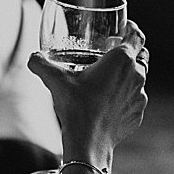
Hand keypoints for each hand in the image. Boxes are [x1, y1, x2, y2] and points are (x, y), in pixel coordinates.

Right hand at [27, 20, 148, 167]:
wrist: (88, 144)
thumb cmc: (76, 108)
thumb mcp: (56, 82)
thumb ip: (41, 64)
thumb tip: (32, 58)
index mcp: (122, 59)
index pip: (137, 36)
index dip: (132, 29)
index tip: (126, 29)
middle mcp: (136, 75)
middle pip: (141, 56)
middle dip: (131, 53)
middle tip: (114, 55)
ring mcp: (140, 96)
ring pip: (139, 79)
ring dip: (128, 77)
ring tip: (110, 80)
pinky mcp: (138, 114)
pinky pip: (135, 100)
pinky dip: (126, 98)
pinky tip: (110, 103)